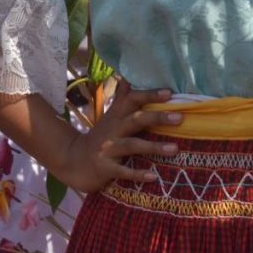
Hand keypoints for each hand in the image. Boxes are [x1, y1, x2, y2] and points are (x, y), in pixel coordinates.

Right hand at [53, 81, 181, 193]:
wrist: (73, 160)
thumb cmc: (100, 136)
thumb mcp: (110, 116)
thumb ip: (122, 98)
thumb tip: (129, 75)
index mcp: (116, 115)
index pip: (132, 99)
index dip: (150, 95)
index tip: (169, 93)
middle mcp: (113, 129)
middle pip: (136, 120)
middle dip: (157, 118)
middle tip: (180, 117)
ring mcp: (108, 148)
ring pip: (132, 145)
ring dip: (154, 147)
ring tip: (175, 149)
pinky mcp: (105, 167)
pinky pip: (124, 171)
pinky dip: (138, 174)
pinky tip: (154, 177)